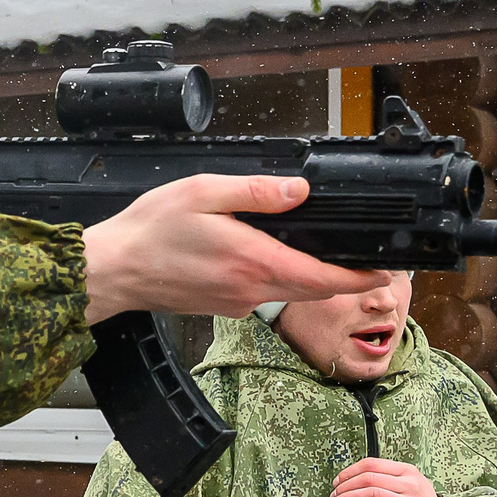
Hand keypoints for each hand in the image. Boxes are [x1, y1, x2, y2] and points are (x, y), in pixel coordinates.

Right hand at [79, 174, 385, 325]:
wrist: (114, 270)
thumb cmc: (150, 232)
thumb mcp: (204, 192)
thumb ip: (256, 191)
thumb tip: (298, 190)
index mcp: (252, 261)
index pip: (322, 278)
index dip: (358, 277)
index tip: (383, 272)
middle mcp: (249, 289)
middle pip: (314, 289)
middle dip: (344, 278)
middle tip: (367, 262)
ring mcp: (237, 302)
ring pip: (289, 292)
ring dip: (311, 277)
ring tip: (322, 253)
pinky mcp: (224, 306)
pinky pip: (263, 293)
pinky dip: (278, 277)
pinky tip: (265, 254)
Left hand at [330, 458, 447, 496]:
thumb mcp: (411, 486)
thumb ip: (388, 479)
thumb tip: (354, 480)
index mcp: (408, 471)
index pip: (372, 464)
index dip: (349, 472)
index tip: (338, 480)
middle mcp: (410, 485)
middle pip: (368, 478)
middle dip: (345, 486)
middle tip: (334, 494)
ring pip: (370, 494)